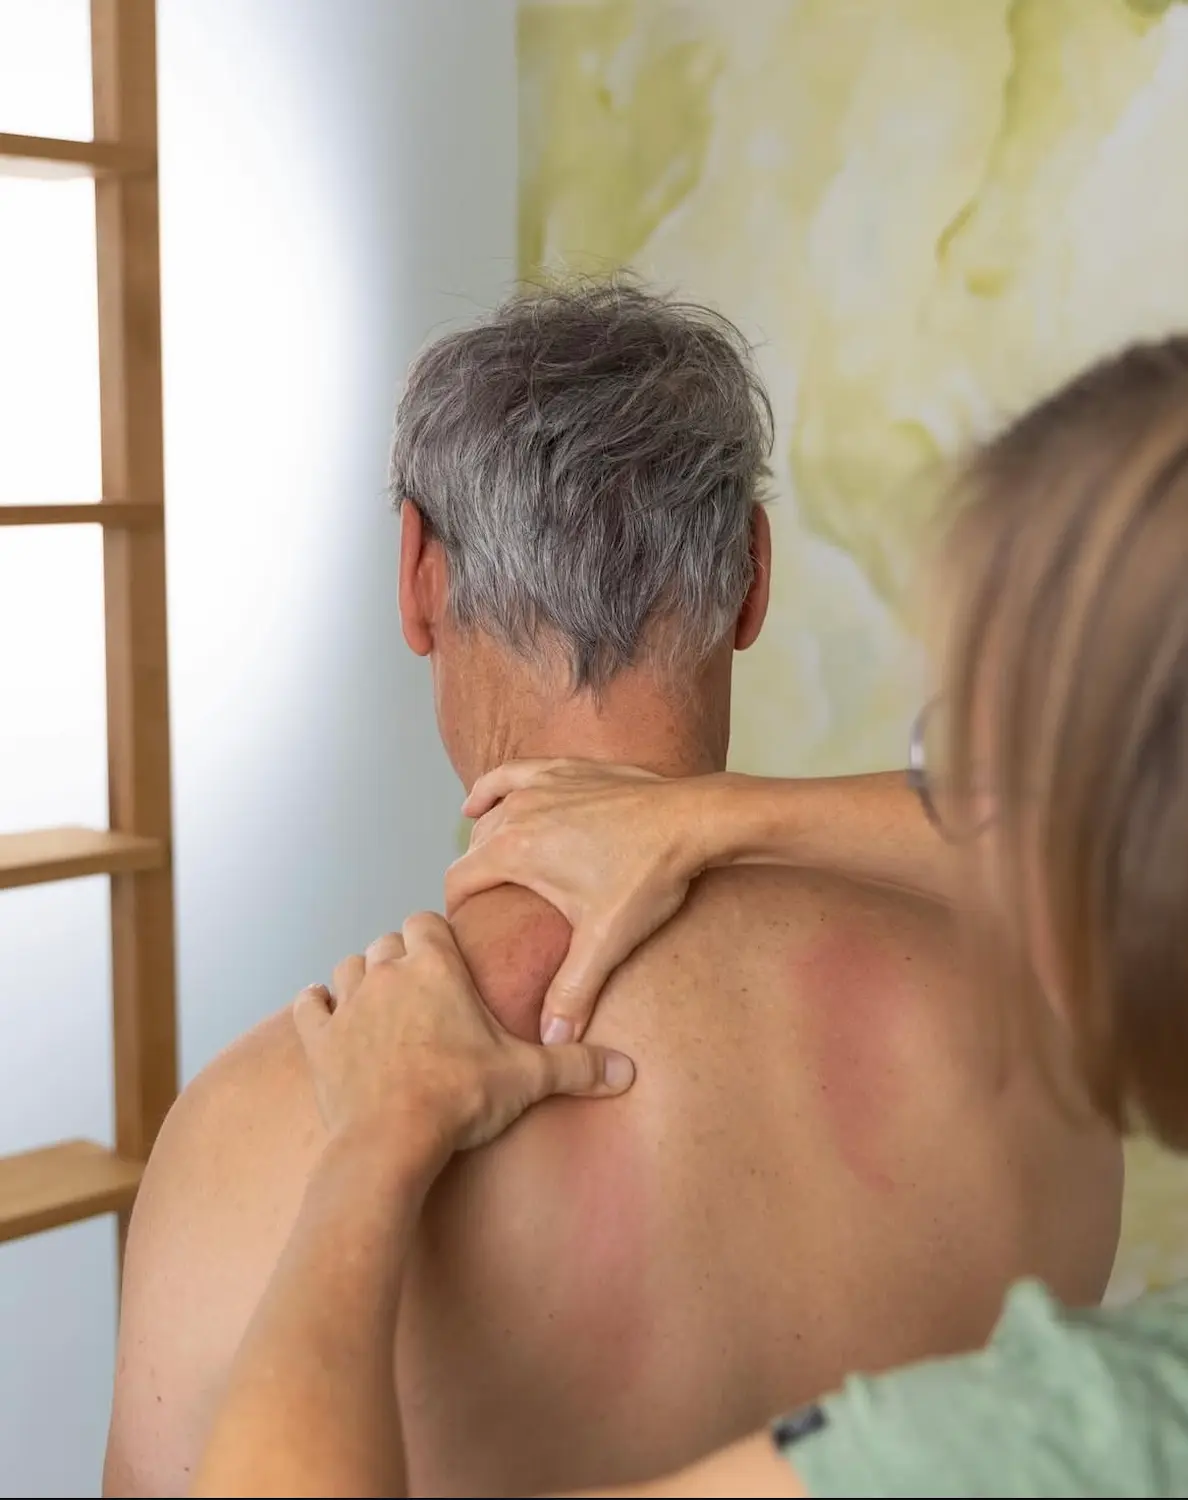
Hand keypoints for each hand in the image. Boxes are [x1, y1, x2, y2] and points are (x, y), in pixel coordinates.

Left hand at [293, 912, 634, 1158]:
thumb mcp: (528, 1079)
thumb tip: (630, 1071)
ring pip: (348, 966)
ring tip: (381, 1002)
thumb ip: (578, 1067)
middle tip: (423, 990)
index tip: (449, 959)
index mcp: (435, 966)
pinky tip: (329, 1017)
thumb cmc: (461, 1100)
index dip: (436, 937)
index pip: (428, 922)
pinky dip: (317, 1007)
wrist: (391, 1142)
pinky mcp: (319, 1038)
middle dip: (402, 958)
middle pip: (388, 942)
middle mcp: (387, 973)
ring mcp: (349, 1004)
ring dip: (362, 978)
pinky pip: (309, 1004)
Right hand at [446, 759, 707, 1042]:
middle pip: (473, 850)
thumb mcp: (606, 940)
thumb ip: (573, 991)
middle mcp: (518, 811)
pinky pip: (511, 774)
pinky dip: (489, 789)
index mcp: (515, 850)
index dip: (458, 911)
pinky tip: (477, 804)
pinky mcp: (565, 770)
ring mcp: (542, 786)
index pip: (459, 881)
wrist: (695, 819)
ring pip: (490, 814)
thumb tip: (551, 1040)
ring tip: (490, 874)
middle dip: (475, 881)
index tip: (469, 934)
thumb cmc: (650, 874)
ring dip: (483, 842)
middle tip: (492, 915)